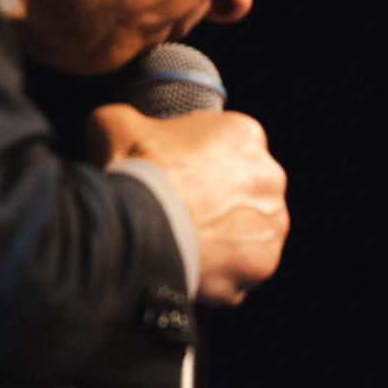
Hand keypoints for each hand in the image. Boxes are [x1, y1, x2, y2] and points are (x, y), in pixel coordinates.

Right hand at [86, 104, 287, 305]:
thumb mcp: (116, 125)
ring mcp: (272, 223)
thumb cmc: (135, 174)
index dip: (202, 162)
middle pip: (247, 189)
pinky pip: (246, 266)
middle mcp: (269, 177)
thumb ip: (131, 118)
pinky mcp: (264, 262)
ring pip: (251, 229)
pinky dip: (225, 269)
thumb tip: (121, 122)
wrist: (139, 231)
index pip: (230, 146)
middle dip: (222, 200)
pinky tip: (197, 265)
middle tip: (186, 211)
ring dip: (228, 236)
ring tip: (191, 242)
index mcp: (244, 135)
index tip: (182, 175)